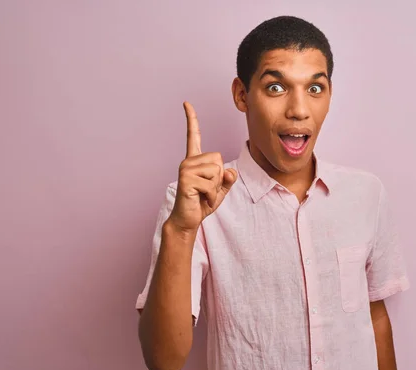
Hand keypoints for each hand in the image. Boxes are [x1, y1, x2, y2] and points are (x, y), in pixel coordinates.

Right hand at [167, 102, 237, 231]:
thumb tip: (230, 172)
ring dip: (216, 188)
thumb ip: (227, 179)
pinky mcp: (186, 180)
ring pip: (216, 171)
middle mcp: (188, 161)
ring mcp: (185, 169)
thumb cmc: (202, 203)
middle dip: (219, 178)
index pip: (194, 136)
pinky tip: (201, 200)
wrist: (188, 220)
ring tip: (204, 195)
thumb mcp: (220, 189)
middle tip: (207, 190)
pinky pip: (211, 184)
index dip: (192, 119)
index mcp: (195, 160)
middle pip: (218, 159)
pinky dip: (212, 195)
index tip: (186, 103)